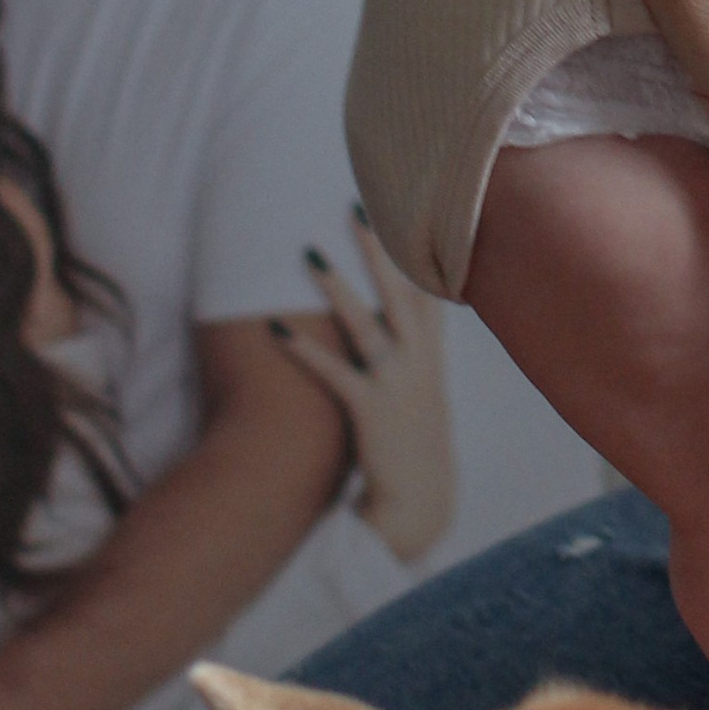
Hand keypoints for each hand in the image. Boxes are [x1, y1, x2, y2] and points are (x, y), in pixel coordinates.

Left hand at [275, 216, 457, 566]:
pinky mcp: (370, 410)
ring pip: (365, 324)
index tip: (404, 209)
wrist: (421, 501)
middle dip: (378, 249)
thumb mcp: (426, 391)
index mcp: (432, 356)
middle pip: (399, 292)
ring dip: (337, 288)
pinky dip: (304, 350)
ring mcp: (397, 385)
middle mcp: (419, 363)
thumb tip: (402, 319)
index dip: (416, 247)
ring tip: (310, 256)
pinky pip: (333, 372)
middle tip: (356, 208)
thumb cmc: (415, 445)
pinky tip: (276, 328)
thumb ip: (417, 352)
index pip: (429, 288)